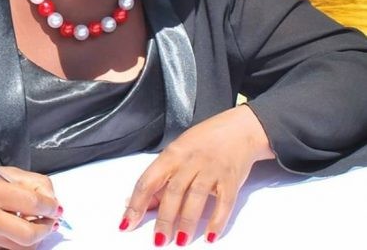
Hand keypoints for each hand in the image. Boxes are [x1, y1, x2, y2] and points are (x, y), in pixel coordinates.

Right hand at [0, 166, 61, 249]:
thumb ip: (27, 182)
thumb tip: (50, 199)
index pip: (31, 202)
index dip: (50, 205)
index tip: (56, 205)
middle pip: (29, 233)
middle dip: (47, 227)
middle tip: (52, 218)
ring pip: (22, 246)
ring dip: (39, 236)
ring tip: (40, 223)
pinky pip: (11, 249)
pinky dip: (24, 241)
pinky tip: (24, 228)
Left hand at [120, 105, 273, 245]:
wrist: (239, 128)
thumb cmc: (204, 140)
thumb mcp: (177, 152)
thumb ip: (160, 177)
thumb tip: (137, 201)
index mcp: (172, 154)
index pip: (148, 180)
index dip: (136, 203)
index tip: (127, 223)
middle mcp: (190, 161)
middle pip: (172, 192)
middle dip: (164, 219)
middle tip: (158, 241)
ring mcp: (211, 169)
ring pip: (195, 197)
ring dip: (187, 222)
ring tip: (181, 241)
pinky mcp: (231, 179)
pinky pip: (223, 202)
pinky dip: (217, 220)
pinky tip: (210, 235)